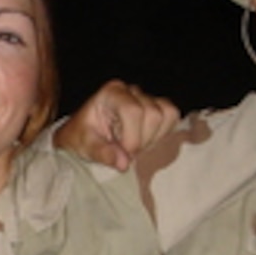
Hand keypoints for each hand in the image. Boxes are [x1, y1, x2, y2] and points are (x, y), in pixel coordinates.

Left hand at [55, 80, 180, 170]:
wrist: (86, 135)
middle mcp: (130, 91)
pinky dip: (162, 133)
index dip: (132, 137)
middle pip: (153, 114)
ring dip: (152, 137)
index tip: (123, 155)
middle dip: (142, 140)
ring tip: (134, 145)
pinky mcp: (157, 106)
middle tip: (126, 152)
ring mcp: (146, 96)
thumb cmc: (82, 137)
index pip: (133, 110)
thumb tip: (124, 163)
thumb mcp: (85, 146)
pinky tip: (144, 140)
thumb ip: (102, 153)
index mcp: (111, 93)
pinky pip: (172, 116)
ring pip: (166, 114)